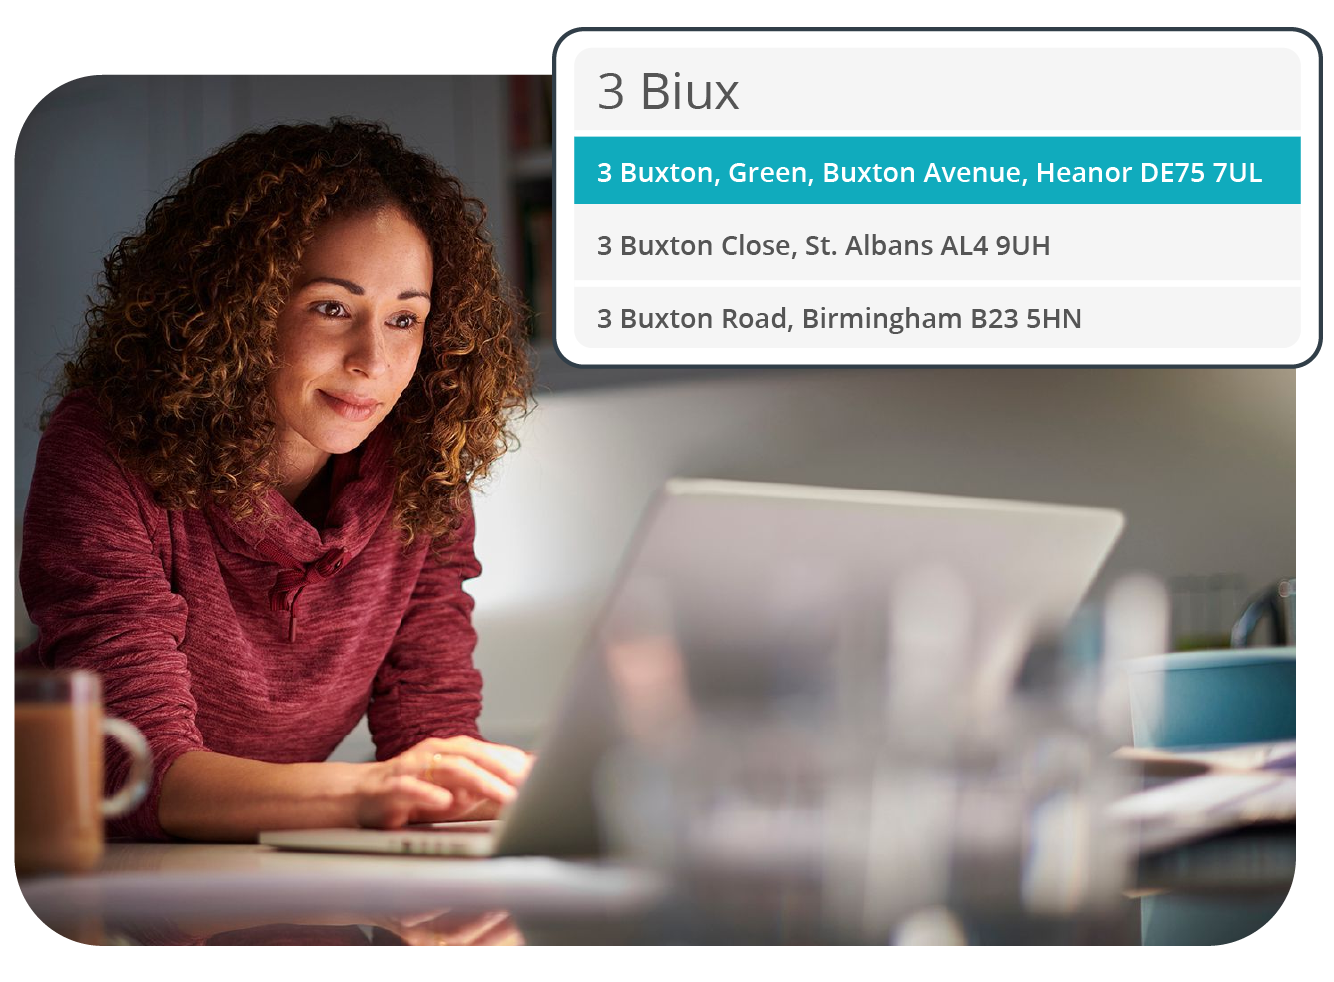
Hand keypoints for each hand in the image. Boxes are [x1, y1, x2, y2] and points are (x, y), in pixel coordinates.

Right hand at [354, 736, 531, 828]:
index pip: (488, 752)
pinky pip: (410, 787)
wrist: (359, 797)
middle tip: (529, 785)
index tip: (541, 772)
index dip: (515, 761)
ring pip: (450, 767)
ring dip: (481, 781)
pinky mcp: (389, 787)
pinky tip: (446, 801)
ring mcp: (411, 767)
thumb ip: (480, 789)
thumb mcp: (452, 794)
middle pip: (474, 755)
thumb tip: (515, 789)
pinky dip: (429, 792)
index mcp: (449, 752)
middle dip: (504, 769)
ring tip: (504, 795)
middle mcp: (433, 753)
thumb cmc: (411, 795)